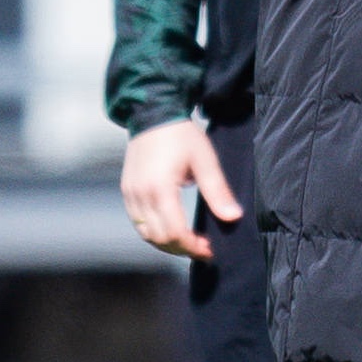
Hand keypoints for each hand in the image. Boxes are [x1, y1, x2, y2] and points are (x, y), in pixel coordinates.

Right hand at [120, 118, 242, 259]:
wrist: (154, 113)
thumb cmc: (181, 135)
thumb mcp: (205, 160)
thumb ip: (217, 191)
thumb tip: (233, 217)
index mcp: (160, 188)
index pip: (174, 232)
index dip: (192, 246)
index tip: (209, 249)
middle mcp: (141, 194)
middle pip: (159, 238)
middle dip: (181, 248)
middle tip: (203, 247)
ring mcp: (131, 193)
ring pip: (146, 234)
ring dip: (167, 243)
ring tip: (188, 240)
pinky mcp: (127, 190)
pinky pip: (138, 222)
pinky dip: (154, 231)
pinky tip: (171, 227)